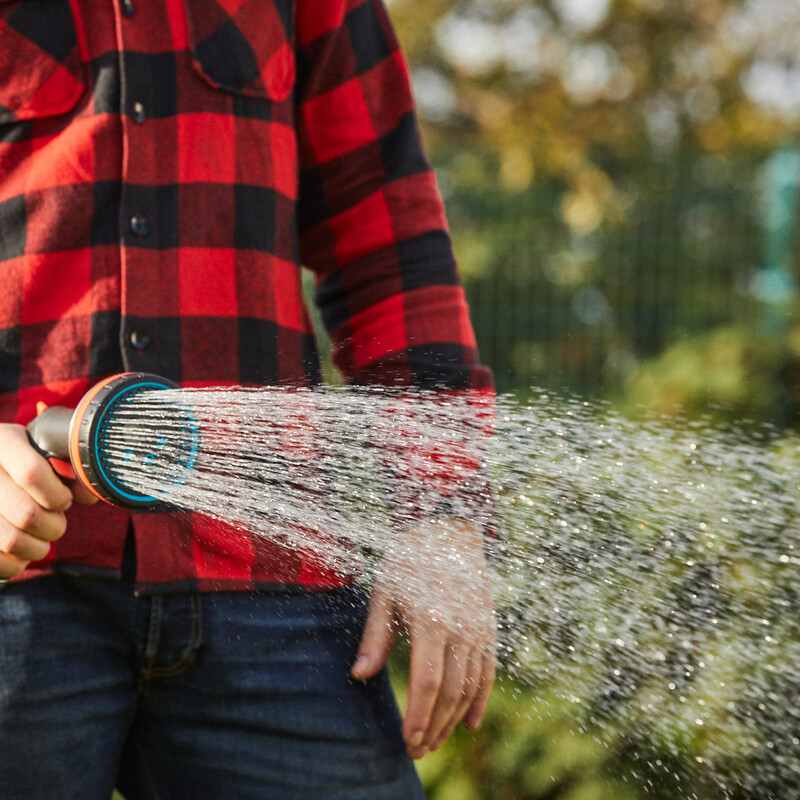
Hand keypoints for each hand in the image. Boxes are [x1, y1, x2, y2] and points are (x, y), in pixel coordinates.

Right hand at [0, 424, 97, 578]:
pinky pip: (0, 561)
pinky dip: (17, 563)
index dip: (58, 495)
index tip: (65, 500)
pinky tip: (22, 550)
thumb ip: (68, 469)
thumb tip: (89, 493)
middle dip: (54, 525)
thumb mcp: (44, 453)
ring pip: (12, 540)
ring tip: (42, 536)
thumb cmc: (25, 463)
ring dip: (38, 546)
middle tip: (56, 520)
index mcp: (3, 443)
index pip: (32, 473)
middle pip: (26, 514)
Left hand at [351, 518, 495, 758]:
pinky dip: (480, 699)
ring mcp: (479, 630)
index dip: (418, 716)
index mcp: (431, 621)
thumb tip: (360, 676)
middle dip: (433, 726)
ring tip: (434, 740)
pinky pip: (488, 671)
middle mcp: (460, 630)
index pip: (427, 683)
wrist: (449, 530)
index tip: (407, 740)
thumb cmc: (410, 560)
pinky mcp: (488, 628)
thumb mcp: (385, 591)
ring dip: (453, 720)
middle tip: (416, 750)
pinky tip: (470, 722)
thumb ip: (376, 636)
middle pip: (451, 693)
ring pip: (470, 687)